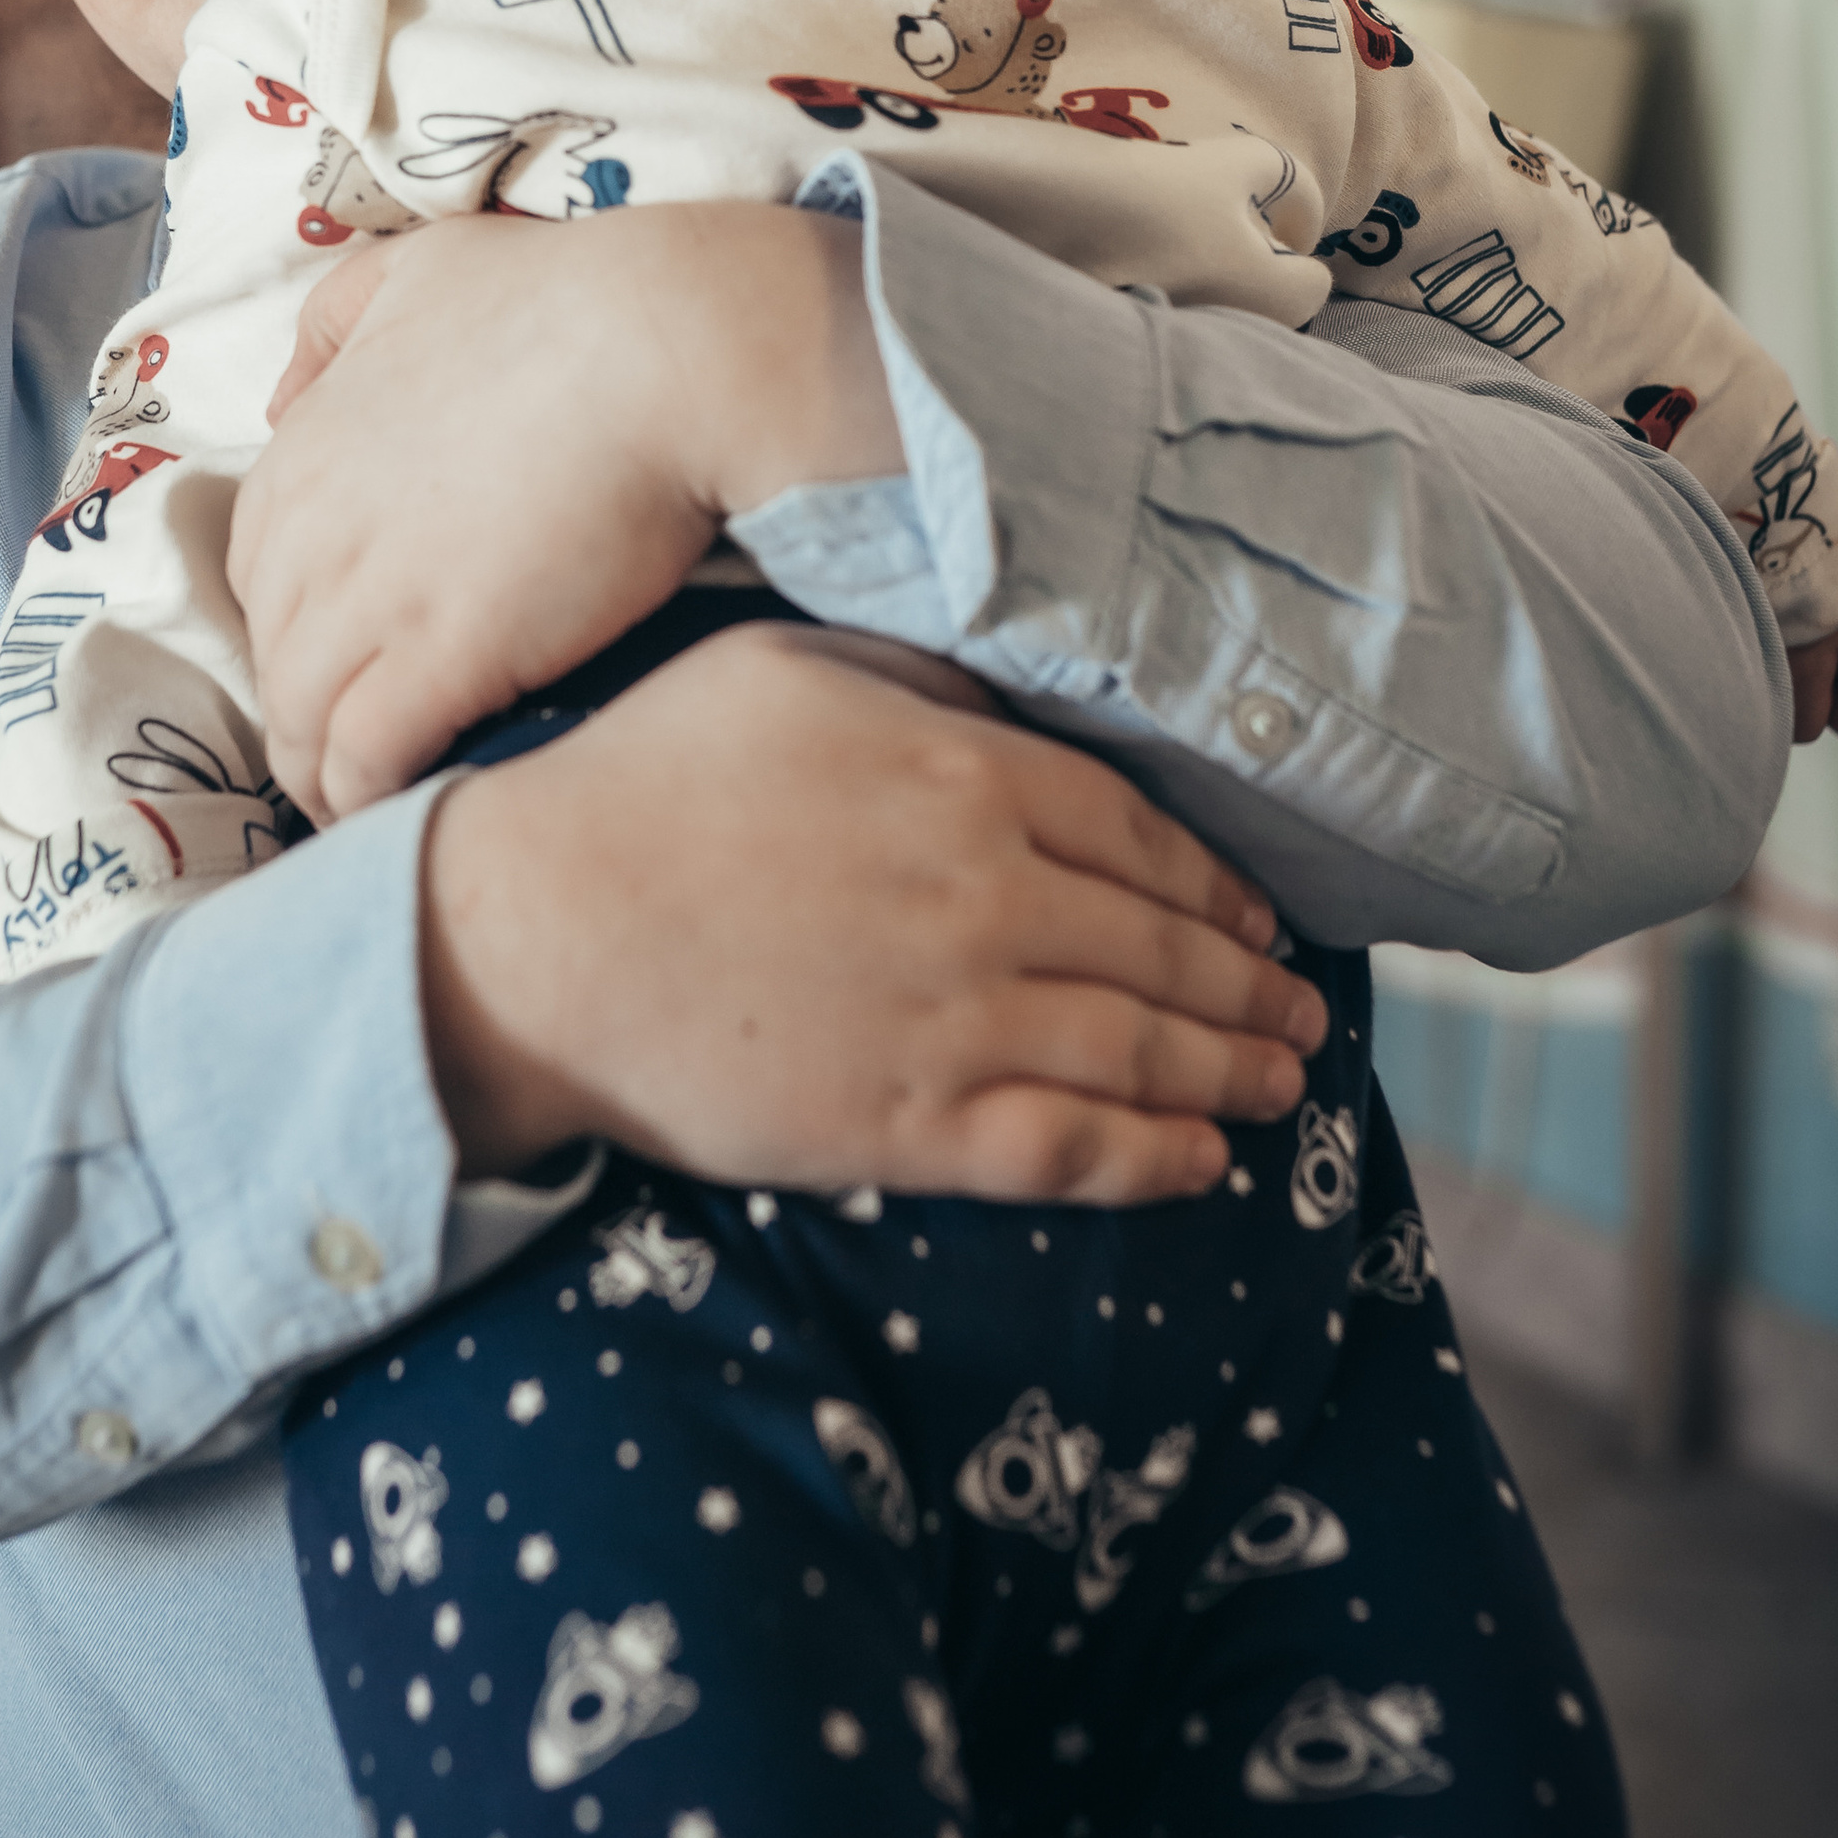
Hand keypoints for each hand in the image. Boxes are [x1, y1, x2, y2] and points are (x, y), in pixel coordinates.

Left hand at [228, 205, 902, 821]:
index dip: (297, 619)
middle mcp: (312, 530)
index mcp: (303, 448)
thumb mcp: (421, 267)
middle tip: (351, 747)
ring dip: (320, 773)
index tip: (341, 652)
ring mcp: (368, 601)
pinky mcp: (436, 661)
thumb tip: (284, 400)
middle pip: (272, 654)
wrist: (665, 349)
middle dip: (300, 707)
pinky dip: (364, 795)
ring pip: (301, 720)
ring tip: (363, 805)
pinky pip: (363, 759)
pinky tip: (395, 812)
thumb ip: (336, 320)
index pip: (259, 566)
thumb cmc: (566, 298)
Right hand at [422, 620, 1329, 1207]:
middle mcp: (985, 896)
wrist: (534, 932)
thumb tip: (1011, 697)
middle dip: (1246, 988)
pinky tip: (1200, 1167)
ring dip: (1226, 1073)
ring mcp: (951, 1018)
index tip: (1259, 919)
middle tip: (1303, 1015)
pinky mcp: (904, 1124)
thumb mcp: (788, 670)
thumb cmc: (645, 782)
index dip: (1214, 887)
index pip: (1140, 837)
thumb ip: (921, 680)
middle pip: (1159, 948)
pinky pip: (1064, 1150)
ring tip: (1280, 1084)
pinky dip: (1149, 1162)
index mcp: (965, 774)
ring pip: (1135, 1052)